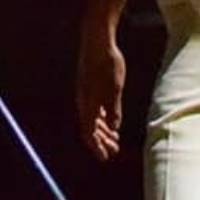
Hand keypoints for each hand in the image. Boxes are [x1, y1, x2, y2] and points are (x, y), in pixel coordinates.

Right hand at [75, 39, 126, 161]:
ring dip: (103, 132)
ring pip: (93, 119)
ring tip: (115, 140)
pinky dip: (103, 119)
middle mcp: (83, 101)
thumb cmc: (106, 63)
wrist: (97, 41)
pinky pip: (95, 109)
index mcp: (87, 103)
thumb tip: (115, 127)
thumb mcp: (115, 88)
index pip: (88, 133)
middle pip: (90, 129)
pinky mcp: (90, 87)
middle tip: (114, 152)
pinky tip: (111, 122)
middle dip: (102, 142)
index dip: (96, 147)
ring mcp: (86, 94)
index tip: (105, 158)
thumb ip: (114, 109)